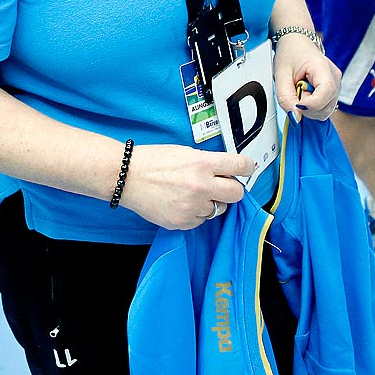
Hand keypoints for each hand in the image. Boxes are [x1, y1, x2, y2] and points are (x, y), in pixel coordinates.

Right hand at [120, 143, 252, 230]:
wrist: (127, 177)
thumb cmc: (154, 161)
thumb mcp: (185, 152)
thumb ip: (208, 162)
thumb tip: (228, 170)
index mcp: (203, 163)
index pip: (241, 165)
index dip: (247, 166)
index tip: (247, 168)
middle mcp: (201, 186)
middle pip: (237, 193)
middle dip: (232, 189)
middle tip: (222, 185)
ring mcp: (192, 207)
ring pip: (218, 209)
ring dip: (211, 202)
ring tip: (193, 193)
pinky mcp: (182, 222)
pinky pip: (201, 220)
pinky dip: (196, 213)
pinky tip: (182, 203)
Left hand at [273, 36, 340, 121]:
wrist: (297, 44)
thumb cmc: (290, 54)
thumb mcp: (280, 75)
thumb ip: (286, 98)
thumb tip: (295, 118)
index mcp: (322, 67)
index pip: (326, 91)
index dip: (311, 104)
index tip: (297, 102)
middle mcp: (335, 77)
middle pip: (327, 106)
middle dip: (308, 108)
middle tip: (295, 93)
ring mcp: (337, 84)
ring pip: (327, 110)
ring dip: (310, 108)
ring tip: (301, 92)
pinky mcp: (334, 91)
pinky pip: (325, 107)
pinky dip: (313, 107)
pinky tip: (306, 95)